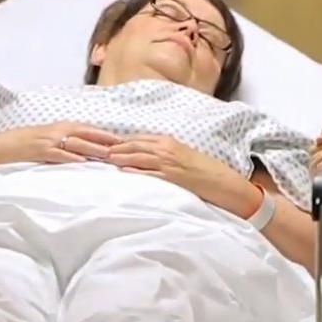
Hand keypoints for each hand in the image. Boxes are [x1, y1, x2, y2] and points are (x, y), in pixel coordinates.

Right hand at [0, 122, 121, 165]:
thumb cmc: (23, 145)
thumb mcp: (46, 140)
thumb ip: (64, 143)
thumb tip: (83, 151)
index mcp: (60, 127)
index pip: (88, 129)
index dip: (105, 134)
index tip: (123, 139)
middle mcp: (57, 131)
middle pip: (86, 134)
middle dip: (106, 139)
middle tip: (125, 146)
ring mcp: (48, 141)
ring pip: (76, 143)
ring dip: (93, 149)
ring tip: (110, 155)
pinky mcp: (40, 151)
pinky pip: (58, 154)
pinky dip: (71, 157)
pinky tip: (83, 162)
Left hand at [106, 134, 260, 216]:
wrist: (223, 182)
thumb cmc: (203, 171)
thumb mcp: (182, 157)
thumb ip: (163, 154)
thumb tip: (144, 157)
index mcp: (168, 142)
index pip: (138, 139)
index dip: (120, 141)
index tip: (105, 143)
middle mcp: (167, 149)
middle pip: (135, 145)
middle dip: (116, 147)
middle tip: (98, 149)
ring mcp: (170, 163)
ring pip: (140, 156)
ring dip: (121, 157)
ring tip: (105, 159)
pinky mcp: (173, 177)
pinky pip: (151, 172)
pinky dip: (136, 170)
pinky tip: (124, 171)